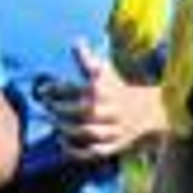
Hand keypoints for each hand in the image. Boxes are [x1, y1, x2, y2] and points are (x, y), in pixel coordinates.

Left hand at [40, 39, 159, 162]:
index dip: (58, 89)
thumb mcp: (106, 73)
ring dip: (67, 129)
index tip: (43, 90)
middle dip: (61, 109)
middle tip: (46, 106)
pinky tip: (62, 141)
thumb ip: (87, 60)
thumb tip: (76, 41)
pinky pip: (95, 152)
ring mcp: (114, 130)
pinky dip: (77, 150)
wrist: (149, 113)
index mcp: (107, 91)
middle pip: (85, 110)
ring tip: (53, 123)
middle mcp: (111, 110)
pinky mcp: (114, 146)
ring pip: (89, 131)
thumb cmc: (117, 90)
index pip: (81, 88)